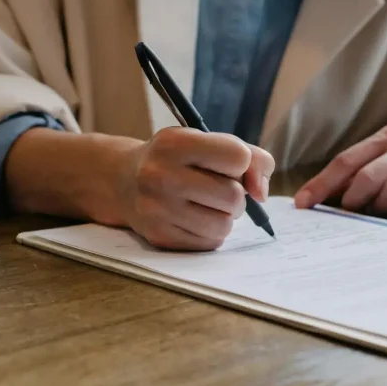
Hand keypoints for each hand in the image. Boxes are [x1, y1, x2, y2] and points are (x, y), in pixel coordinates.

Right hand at [117, 128, 274, 251]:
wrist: (125, 180)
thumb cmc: (179, 159)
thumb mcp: (208, 142)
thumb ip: (251, 158)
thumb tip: (261, 194)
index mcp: (175, 143)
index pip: (238, 157)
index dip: (241, 162)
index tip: (227, 164)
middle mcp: (160, 175)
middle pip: (233, 196)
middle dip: (237, 195)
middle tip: (221, 189)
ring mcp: (157, 209)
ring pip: (224, 224)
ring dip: (226, 216)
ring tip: (210, 205)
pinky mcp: (159, 236)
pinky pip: (210, 242)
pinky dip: (211, 232)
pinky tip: (196, 218)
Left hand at [294, 121, 386, 221]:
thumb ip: (365, 167)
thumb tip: (325, 193)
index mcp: (386, 138)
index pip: (346, 161)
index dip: (322, 184)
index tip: (303, 203)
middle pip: (366, 176)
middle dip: (350, 200)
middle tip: (345, 213)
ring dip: (378, 208)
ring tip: (378, 215)